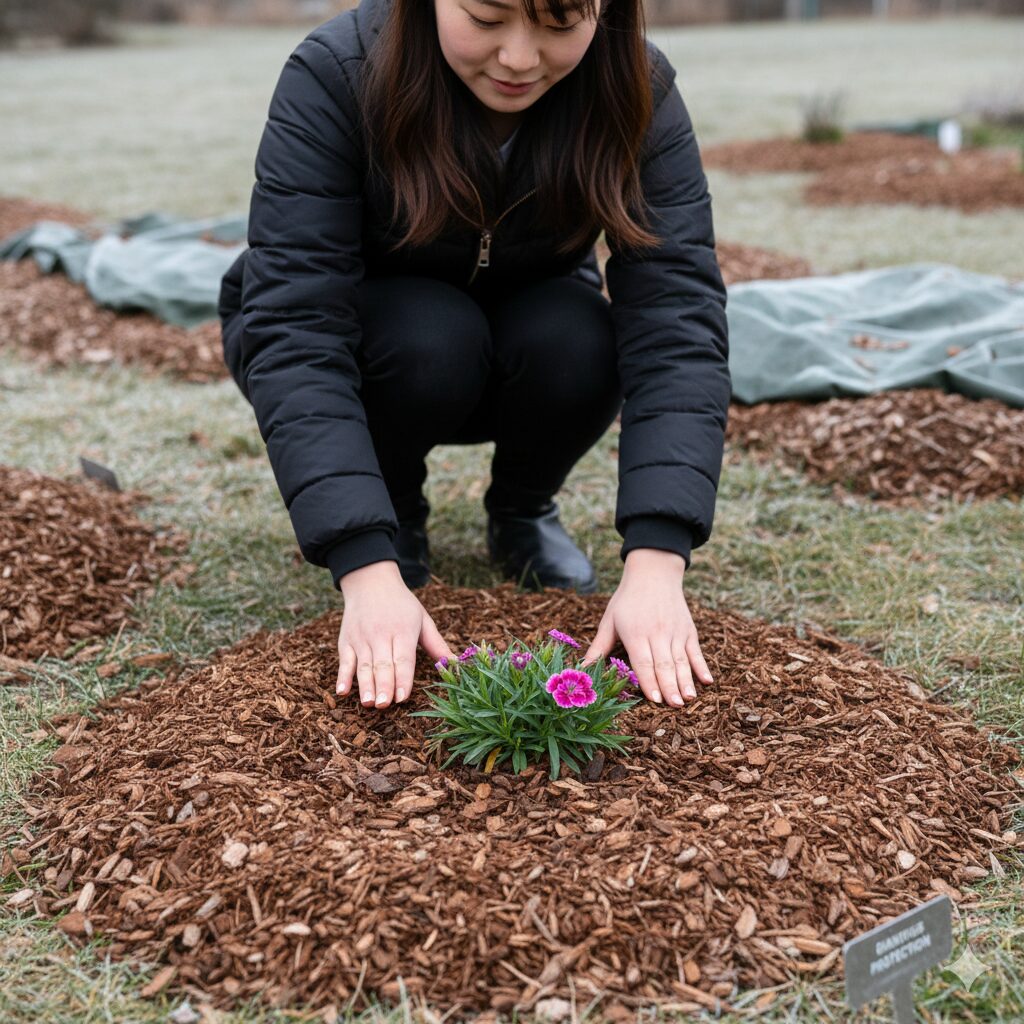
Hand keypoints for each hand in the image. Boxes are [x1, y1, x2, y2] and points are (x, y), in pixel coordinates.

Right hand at [336, 561, 453, 708]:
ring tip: (368, 703)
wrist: (370, 581)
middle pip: (382, 664)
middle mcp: (381, 635)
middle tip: (384, 704)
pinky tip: (342, 691)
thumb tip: (455, 665)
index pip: (403, 658)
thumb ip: (437, 645)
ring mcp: (361, 638)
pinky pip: (344, 661)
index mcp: (403, 630)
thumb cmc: (402, 605)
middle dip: (383, 685)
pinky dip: (342, 676)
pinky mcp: (346, 641)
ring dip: (365, 685)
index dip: (403, 678)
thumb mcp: (422, 620)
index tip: (403, 697)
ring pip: (363, 665)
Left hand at [581, 548, 712, 707]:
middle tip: (674, 706)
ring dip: (686, 681)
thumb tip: (582, 669)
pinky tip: (707, 681)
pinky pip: (696, 651)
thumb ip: (598, 647)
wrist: (653, 572)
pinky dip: (702, 666)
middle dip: (669, 687)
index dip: (649, 681)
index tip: (654, 700)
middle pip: (664, 664)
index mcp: (635, 633)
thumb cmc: (627, 599)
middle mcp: (657, 633)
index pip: (643, 661)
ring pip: (681, 660)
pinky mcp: (688, 629)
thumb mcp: (609, 620)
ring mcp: (675, 631)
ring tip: (689, 699)